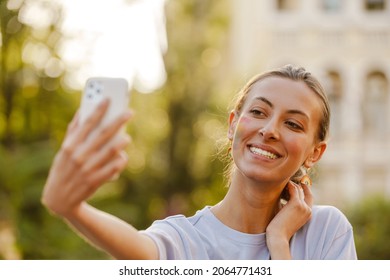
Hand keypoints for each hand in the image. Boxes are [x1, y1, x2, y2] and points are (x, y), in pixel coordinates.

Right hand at [41, 99, 131, 217]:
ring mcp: (88, 169)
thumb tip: (82, 110)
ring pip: (110, 151)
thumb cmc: (63, 169)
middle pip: (103, 134)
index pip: (87, 123)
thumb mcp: (64, 151)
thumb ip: (73, 132)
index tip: (110, 99)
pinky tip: (123, 156)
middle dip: (118, 121)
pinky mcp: (96, 181)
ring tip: (127, 137)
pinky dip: (120, 161)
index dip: (99, 110)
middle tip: (130, 112)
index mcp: (70, 145)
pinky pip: (113, 168)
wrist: (59, 199)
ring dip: (121, 142)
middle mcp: (79, 155)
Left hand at [266, 181, 312, 258]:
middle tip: (290, 180)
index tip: (298, 184)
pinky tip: (282, 184)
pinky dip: (288, 185)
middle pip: (305, 192)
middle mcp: (308, 210)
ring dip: (290, 184)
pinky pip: (294, 189)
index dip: (304, 190)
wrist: (278, 237)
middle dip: (298, 185)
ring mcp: (303, 206)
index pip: (309, 198)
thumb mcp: (288, 218)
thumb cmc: (280, 229)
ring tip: (283, 182)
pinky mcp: (296, 203)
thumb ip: (290, 209)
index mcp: (308, 215)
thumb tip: (284, 200)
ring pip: (298, 189)